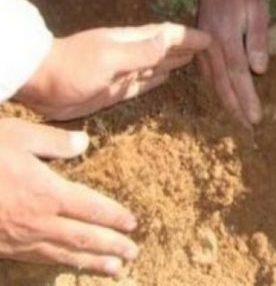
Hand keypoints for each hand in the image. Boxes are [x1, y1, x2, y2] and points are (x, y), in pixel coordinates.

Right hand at [0, 118, 137, 275]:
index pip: (92, 208)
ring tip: (115, 269)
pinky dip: (59, 263)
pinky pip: (37, 259)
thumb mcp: (18, 136)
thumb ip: (55, 142)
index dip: (114, 217)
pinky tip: (67, 264)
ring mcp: (18, 239)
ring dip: (91, 262)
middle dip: (111, 246)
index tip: (133, 224)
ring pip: (63, 254)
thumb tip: (84, 143)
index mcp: (47, 193)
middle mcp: (37, 221)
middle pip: (83, 237)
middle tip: (133, 253)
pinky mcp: (2, 247)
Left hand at [16, 23, 210, 120]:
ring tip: (195, 60)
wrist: (38, 84)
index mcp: (131, 41)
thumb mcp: (110, 58)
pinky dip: (158, 79)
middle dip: (187, 47)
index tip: (212, 38)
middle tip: (212, 49)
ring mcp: (123, 72)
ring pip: (157, 65)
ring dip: (175, 62)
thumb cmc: (73, 68)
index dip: (189, 36)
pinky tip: (167, 78)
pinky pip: (144, 83)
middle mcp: (131, 54)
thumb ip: (143, 49)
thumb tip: (174, 36)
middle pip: (165, 48)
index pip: (167, 35)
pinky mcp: (116, 90)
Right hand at [189, 0, 268, 126]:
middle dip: (235, 108)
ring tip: (238, 121)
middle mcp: (209, 47)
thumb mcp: (258, 8)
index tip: (255, 117)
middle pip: (222, 84)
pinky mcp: (201, 49)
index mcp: (224, 37)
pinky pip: (208, 75)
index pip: (237, 75)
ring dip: (225, 103)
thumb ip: (257, 38)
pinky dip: (217, 91)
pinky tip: (226, 101)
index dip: (246, 98)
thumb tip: (259, 69)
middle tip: (248, 128)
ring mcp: (202, 49)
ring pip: (213, 82)